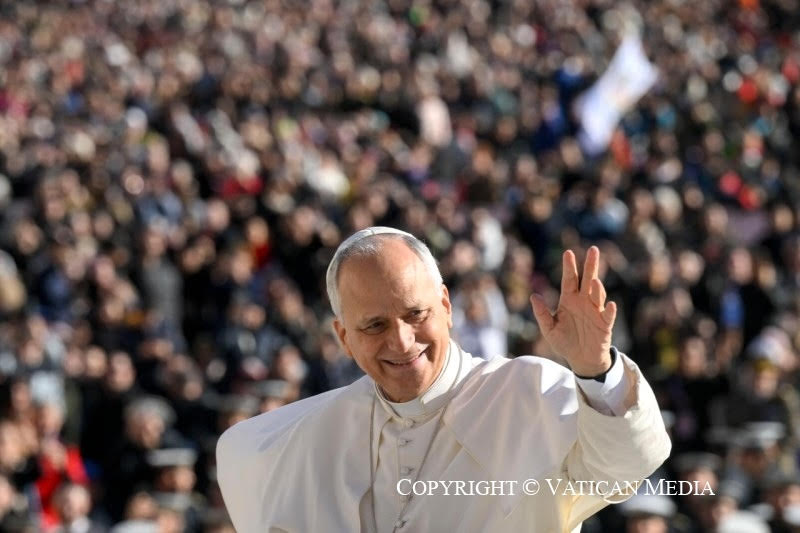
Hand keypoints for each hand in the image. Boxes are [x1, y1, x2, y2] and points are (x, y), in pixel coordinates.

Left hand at [530, 246, 616, 376]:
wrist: (580, 359)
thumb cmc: (564, 341)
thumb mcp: (549, 329)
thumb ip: (541, 314)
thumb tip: (533, 296)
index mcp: (569, 300)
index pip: (569, 280)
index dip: (569, 266)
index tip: (568, 252)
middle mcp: (584, 302)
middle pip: (587, 280)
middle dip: (591, 265)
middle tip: (593, 250)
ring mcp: (595, 311)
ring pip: (598, 295)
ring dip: (597, 288)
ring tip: (594, 281)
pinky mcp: (605, 324)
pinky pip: (608, 315)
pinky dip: (609, 310)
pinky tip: (609, 304)